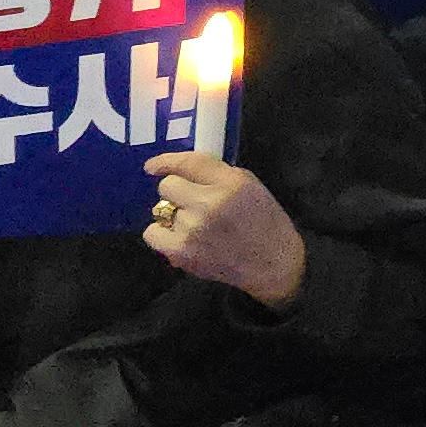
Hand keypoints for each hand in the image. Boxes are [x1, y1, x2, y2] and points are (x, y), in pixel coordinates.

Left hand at [143, 151, 307, 310]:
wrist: (273, 265)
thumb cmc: (265, 224)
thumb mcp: (253, 188)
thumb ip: (220, 176)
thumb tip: (185, 170)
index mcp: (232, 183)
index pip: (190, 163)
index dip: (166, 161)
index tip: (152, 166)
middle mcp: (210, 202)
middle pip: (167, 186)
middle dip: (178, 192)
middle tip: (192, 204)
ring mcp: (193, 228)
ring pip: (160, 209)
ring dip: (174, 215)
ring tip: (195, 227)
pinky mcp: (181, 251)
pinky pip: (152, 233)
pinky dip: (162, 235)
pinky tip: (180, 239)